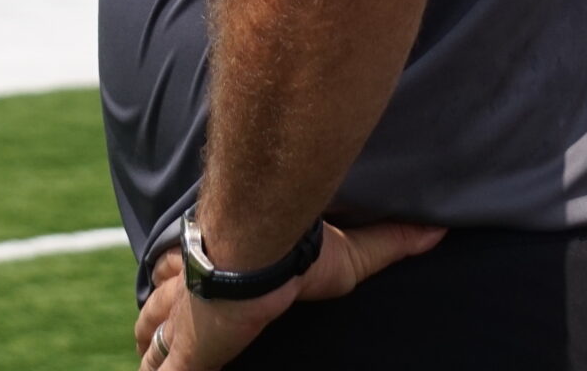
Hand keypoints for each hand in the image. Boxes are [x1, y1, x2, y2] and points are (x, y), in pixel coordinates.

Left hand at [131, 221, 442, 368]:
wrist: (259, 247)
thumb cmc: (296, 249)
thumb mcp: (346, 256)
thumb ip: (386, 244)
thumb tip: (436, 229)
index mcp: (217, 264)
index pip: (188, 272)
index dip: (178, 282)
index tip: (181, 287)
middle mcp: (190, 290)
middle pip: (157, 308)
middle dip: (156, 322)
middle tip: (156, 336)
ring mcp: (180, 323)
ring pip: (149, 338)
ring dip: (152, 350)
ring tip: (153, 359)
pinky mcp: (186, 354)